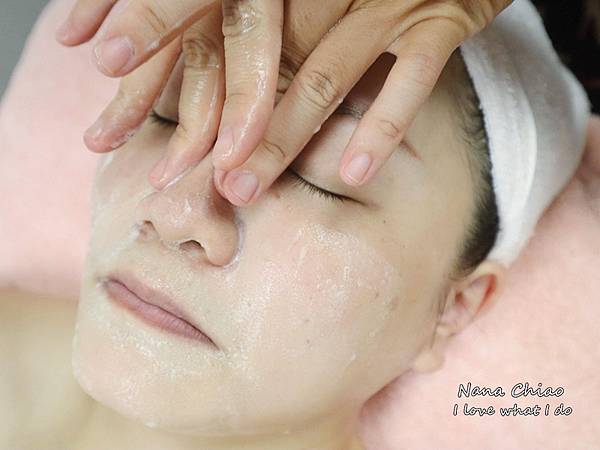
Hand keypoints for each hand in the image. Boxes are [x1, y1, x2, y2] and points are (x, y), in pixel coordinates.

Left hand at [58, 0, 511, 205]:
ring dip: (279, 140)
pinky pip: (407, 82)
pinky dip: (379, 129)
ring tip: (239, 190)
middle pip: (254, 54)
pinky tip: (351, 176)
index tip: (101, 64)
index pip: (209, 2)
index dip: (153, 29)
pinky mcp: (439, 18)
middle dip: (207, 117)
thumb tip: (208, 54)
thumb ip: (263, 9)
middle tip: (164, 172)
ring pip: (319, 78)